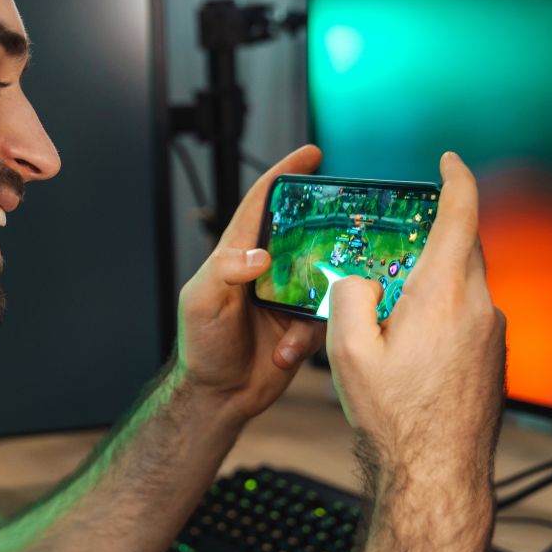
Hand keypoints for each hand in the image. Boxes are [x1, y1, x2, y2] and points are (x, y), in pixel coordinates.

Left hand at [175, 145, 326, 420]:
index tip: (311, 154)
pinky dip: (308, 339)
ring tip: (293, 328)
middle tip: (350, 227)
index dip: (285, 175)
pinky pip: (322, 320)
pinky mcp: (302, 326)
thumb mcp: (202, 302)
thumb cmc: (201, 346)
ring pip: (323, 280)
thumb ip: (225, 271)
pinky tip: (285, 354)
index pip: (262, 204)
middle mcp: (267, 271)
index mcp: (238, 255)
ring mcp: (287, 297)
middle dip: (326, 231)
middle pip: (305, 235)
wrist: (219, 397)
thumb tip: (261, 255)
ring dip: (317, 302)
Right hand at [326, 152, 505, 482]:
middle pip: (464, 247)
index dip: (456, 178)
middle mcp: (477, 306)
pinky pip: (470, 315)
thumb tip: (361, 279)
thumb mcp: (347, 351)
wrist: (438, 472)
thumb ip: (349, 297)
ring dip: (435, 281)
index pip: (462, 213)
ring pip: (466, 284)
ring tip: (394, 312)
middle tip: (398, 243)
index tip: (449, 160)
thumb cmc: (396, 416)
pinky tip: (414, 347)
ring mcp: (492, 333)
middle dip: (434, 236)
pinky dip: (445, 313)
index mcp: (443, 293)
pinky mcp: (494, 357)